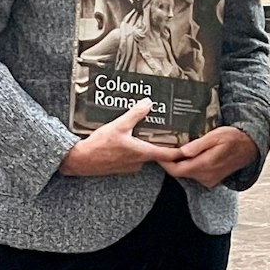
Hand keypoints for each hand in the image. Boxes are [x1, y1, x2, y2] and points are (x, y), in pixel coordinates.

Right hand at [60, 100, 185, 176]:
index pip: (168, 155)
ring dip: (146, 145)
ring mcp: (129, 166)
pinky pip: (133, 157)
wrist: (79, 160)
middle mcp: (138, 162)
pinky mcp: (120, 166)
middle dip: (162, 144)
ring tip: (146, 131)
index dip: (180, 152)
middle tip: (168, 133)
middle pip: (157, 154)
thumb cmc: (98, 146)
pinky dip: (134, 148)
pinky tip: (127, 139)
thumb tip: (148, 103)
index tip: (190, 148)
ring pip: (144, 155)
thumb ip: (134, 114)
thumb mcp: (118, 126)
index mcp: (141, 153)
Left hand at [163, 125, 259, 188]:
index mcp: (205, 165)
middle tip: (164, 148)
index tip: (157, 153)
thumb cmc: (234, 138)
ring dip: (180, 163)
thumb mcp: (216, 135)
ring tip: (176, 149)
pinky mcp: (212, 179)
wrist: (250, 147)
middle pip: (180, 172)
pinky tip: (190, 155)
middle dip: (171, 162)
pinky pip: (195, 174)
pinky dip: (189, 165)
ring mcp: (209, 180)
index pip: (176, 170)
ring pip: (187, 173)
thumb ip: (198, 145)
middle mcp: (206, 176)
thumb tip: (182, 151)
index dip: (164, 163)